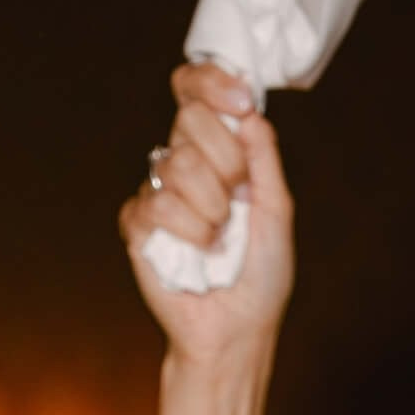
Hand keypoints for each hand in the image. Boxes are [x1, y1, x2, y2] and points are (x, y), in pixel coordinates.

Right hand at [121, 62, 295, 363]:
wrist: (236, 331)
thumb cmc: (260, 277)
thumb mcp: (276, 210)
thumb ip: (264, 159)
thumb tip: (250, 112)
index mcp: (216, 151)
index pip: (195, 90)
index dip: (212, 83)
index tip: (240, 102)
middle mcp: (184, 164)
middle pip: (189, 119)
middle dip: (226, 161)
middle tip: (237, 199)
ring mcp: (158, 193)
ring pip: (178, 164)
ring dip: (212, 209)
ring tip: (218, 239)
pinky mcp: (138, 226)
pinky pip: (158, 205)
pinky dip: (188, 233)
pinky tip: (196, 254)